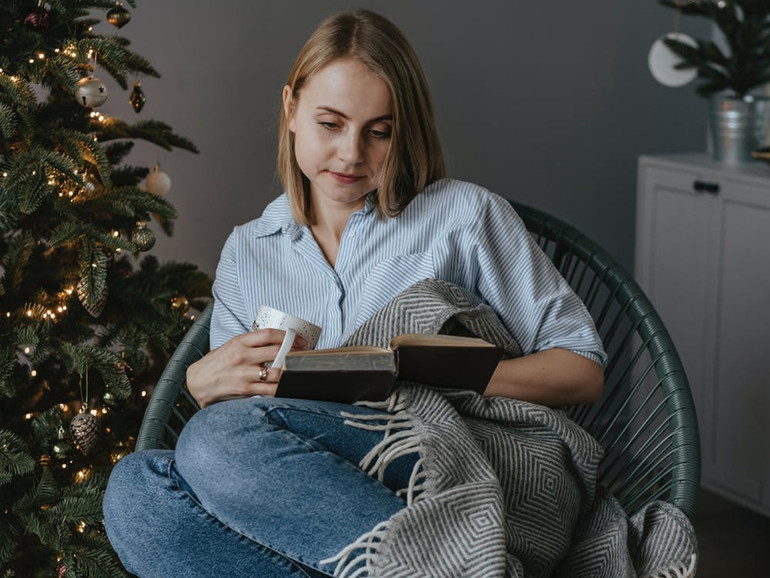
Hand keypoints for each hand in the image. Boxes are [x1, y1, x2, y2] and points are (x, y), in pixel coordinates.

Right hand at [186, 329, 306, 407]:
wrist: (198, 382)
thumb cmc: (217, 362)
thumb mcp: (231, 346)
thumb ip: (251, 343)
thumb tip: (278, 341)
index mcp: (240, 342)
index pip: (269, 334)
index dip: (289, 336)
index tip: (300, 340)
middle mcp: (242, 356)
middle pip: (277, 352)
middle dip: (295, 353)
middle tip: (303, 355)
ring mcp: (244, 374)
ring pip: (277, 372)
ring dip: (290, 371)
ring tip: (298, 370)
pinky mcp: (246, 389)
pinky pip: (270, 389)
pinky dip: (282, 388)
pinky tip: (288, 385)